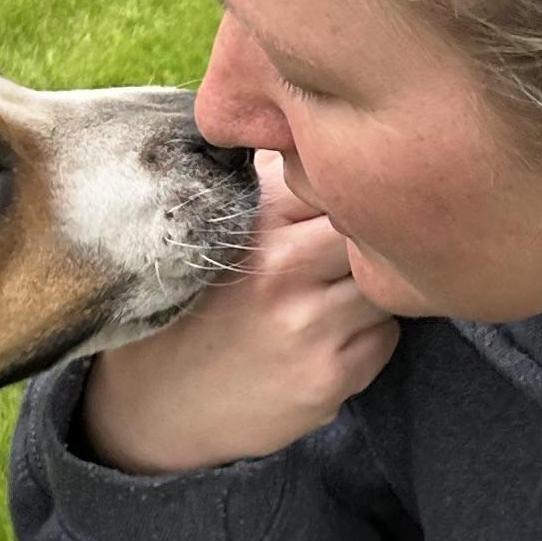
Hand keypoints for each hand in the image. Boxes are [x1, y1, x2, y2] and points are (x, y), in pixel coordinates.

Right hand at [78, 153, 399, 474]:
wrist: (154, 409)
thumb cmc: (189, 307)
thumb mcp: (208, 235)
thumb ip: (263, 184)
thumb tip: (323, 131)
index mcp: (250, 222)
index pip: (335, 180)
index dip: (349, 188)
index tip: (343, 200)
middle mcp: (280, 269)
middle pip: (375, 227)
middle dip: (372, 235)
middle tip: (350, 251)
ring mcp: (309, 327)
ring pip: (387, 284)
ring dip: (373, 287)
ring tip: (332, 297)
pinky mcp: (329, 378)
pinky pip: (386, 337)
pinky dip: (369, 335)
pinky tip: (328, 340)